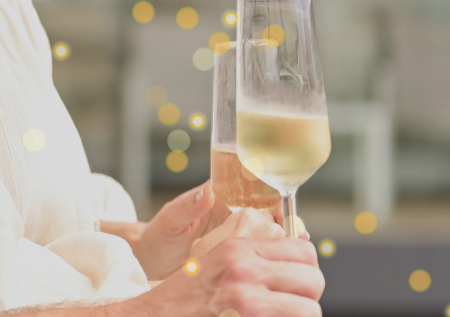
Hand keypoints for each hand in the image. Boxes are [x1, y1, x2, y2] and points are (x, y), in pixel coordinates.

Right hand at [114, 236, 324, 316]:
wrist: (161, 315)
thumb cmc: (191, 289)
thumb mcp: (218, 255)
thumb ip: (256, 248)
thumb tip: (303, 244)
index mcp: (239, 245)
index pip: (304, 250)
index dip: (308, 267)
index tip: (301, 278)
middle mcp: (244, 268)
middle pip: (313, 278)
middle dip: (310, 294)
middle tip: (298, 301)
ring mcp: (245, 298)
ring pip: (309, 308)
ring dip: (303, 314)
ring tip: (289, 314)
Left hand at [125, 181, 295, 279]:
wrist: (152, 262)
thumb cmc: (158, 238)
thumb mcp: (169, 222)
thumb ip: (186, 207)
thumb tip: (206, 191)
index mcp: (219, 195)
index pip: (251, 185)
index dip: (272, 192)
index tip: (283, 206)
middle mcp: (232, 211)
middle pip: (268, 208)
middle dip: (285, 217)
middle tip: (297, 233)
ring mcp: (238, 232)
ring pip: (269, 230)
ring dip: (285, 237)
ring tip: (297, 247)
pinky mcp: (239, 251)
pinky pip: (262, 250)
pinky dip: (275, 254)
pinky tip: (284, 264)